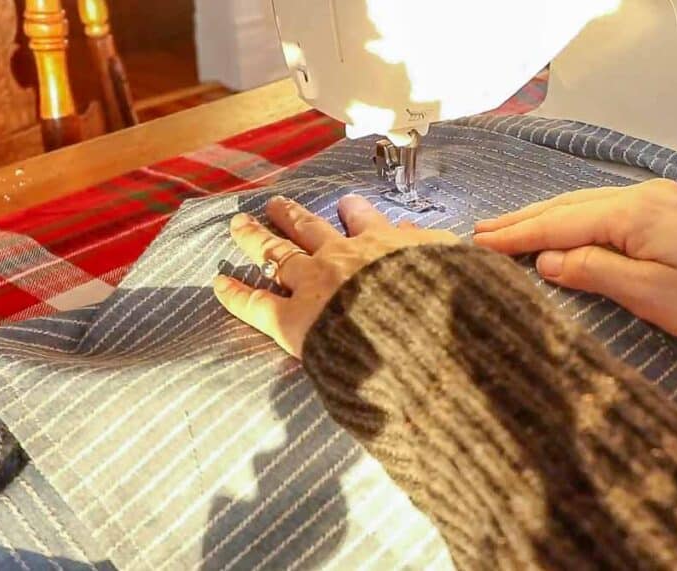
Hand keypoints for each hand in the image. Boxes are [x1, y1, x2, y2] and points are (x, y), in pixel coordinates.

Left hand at [214, 195, 458, 357]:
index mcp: (385, 247)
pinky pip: (255, 302)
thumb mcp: (459, 267)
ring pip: (275, 253)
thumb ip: (441, 250)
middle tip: (276, 204)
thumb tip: (426, 237)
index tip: (346, 204)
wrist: (424, 336)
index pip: (367, 223)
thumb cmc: (448, 306)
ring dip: (255, 237)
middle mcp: (344, 257)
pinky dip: (234, 292)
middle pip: (309, 229)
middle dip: (291, 215)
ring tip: (239, 224)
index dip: (355, 213)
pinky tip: (218, 282)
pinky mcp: (292, 319)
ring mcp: (314, 284)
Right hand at [473, 179, 676, 345]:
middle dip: (523, 220)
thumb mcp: (655, 295)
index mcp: (632, 215)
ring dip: (545, 217)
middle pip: (567, 207)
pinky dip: (573, 218)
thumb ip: (597, 272)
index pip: (559, 224)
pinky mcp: (669, 208)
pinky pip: (605, 209)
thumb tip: (547, 260)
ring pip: (585, 205)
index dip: (518, 235)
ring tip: (508, 229)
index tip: (478, 243)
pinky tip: (562, 227)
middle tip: (479, 233)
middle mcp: (640, 196)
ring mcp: (657, 198)